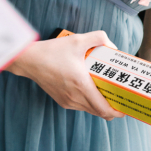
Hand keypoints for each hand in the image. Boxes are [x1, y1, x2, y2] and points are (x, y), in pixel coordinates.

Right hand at [7, 31, 124, 119]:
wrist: (28, 60)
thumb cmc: (51, 51)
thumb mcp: (76, 40)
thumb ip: (98, 38)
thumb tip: (111, 45)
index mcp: (81, 86)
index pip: (105, 109)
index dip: (118, 111)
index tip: (123, 104)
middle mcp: (75, 97)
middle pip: (100, 113)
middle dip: (111, 107)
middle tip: (115, 95)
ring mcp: (67, 101)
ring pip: (90, 110)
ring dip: (99, 105)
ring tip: (102, 91)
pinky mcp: (61, 100)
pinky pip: (80, 106)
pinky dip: (87, 102)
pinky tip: (86, 89)